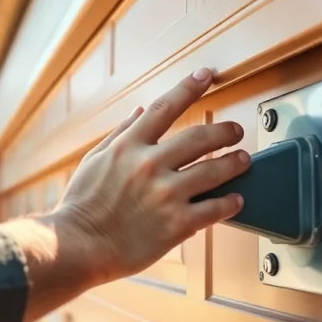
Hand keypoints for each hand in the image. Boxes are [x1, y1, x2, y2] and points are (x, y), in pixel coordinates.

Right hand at [53, 67, 248, 283]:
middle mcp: (149, 166)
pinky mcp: (176, 224)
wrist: (78, 246)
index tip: (205, 75)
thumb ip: (120, 133)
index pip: (164, 107)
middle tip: (236, 131)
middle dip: (225, 131)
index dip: (188, 87)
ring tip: (243, 160)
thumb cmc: (82, 206)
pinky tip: (236, 200)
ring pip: (214, 170)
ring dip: (235, 163)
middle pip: (200, 137)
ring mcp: (165, 195)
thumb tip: (139, 111)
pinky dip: (230, 203)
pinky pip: (214, 209)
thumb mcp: (94, 160)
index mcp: (128, 147)